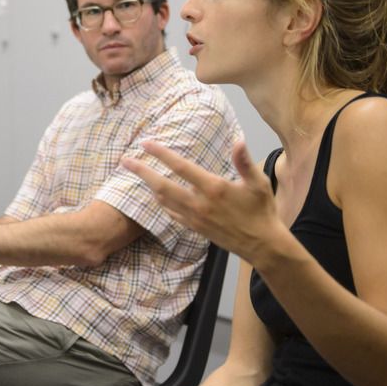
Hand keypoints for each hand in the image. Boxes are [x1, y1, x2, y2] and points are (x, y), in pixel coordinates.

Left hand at [122, 140, 285, 264]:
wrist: (261, 244)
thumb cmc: (261, 210)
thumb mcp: (259, 183)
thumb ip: (245, 162)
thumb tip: (238, 140)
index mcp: (213, 188)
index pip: (181, 167)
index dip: (162, 154)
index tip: (146, 143)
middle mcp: (199, 204)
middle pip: (162, 186)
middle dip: (141, 172)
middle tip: (125, 160)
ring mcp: (194, 218)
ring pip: (164, 201)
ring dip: (149, 186)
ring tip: (138, 174)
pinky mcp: (195, 229)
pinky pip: (172, 214)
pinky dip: (161, 203)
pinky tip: (157, 196)